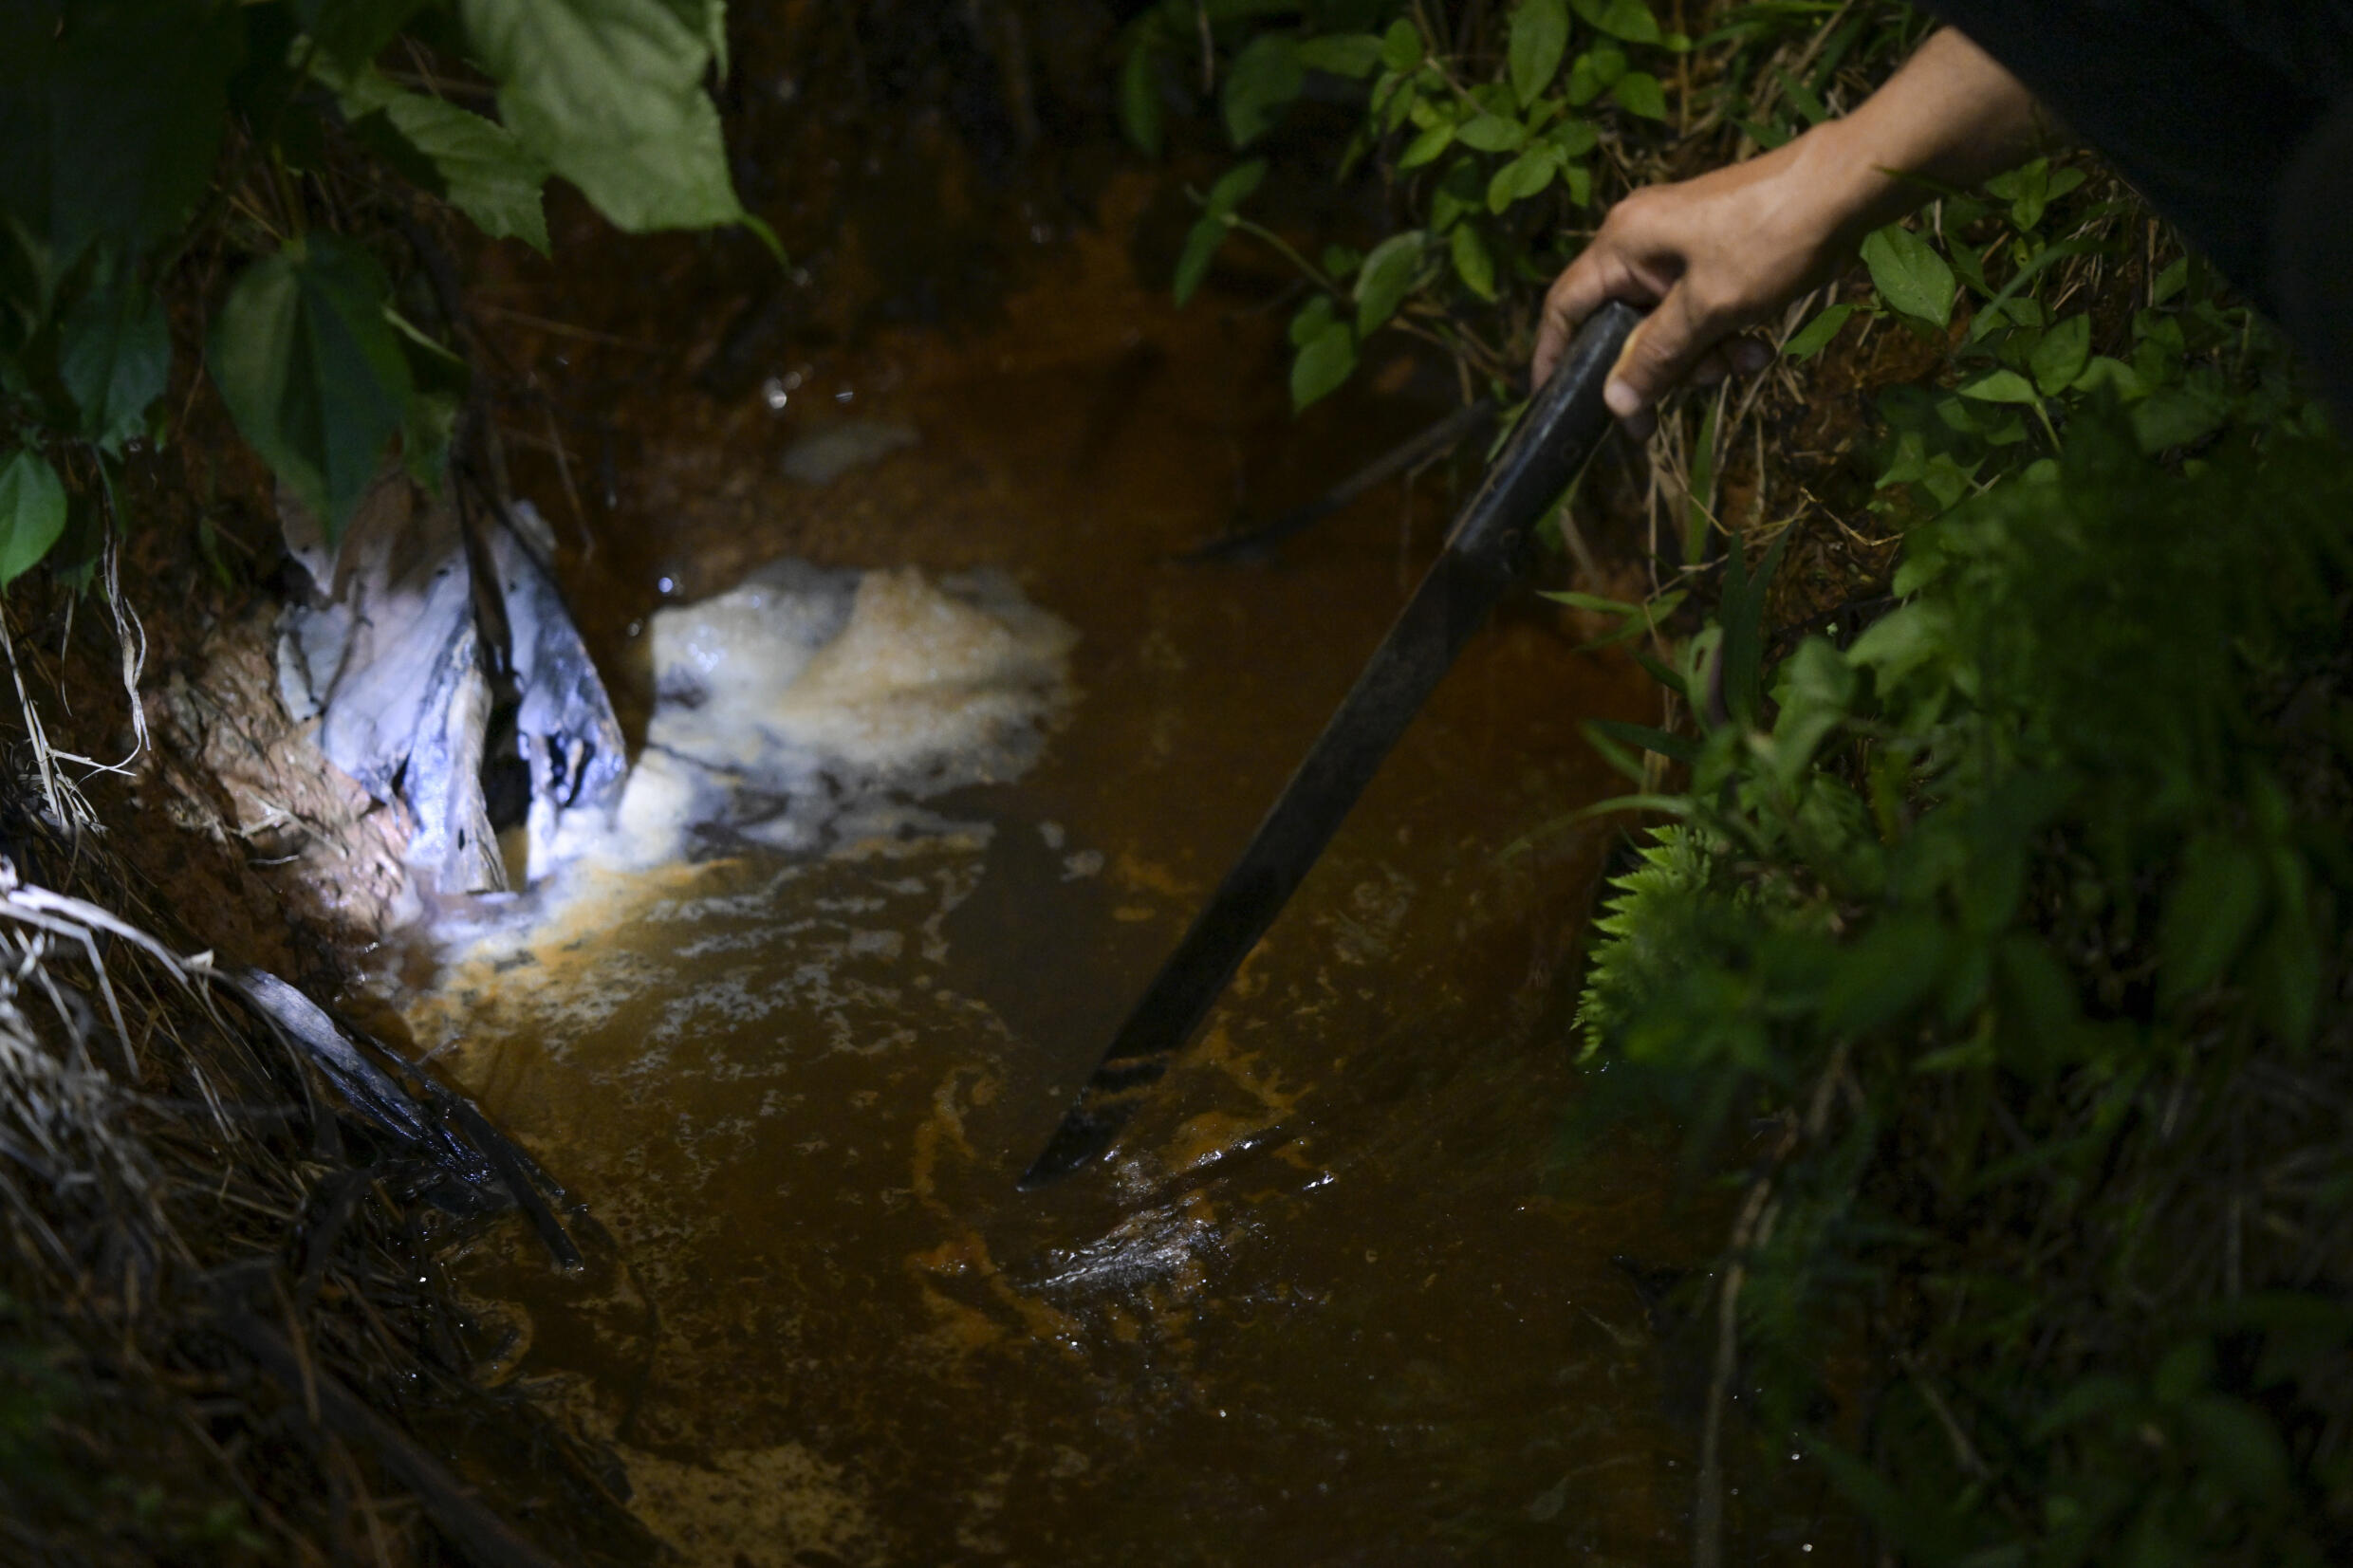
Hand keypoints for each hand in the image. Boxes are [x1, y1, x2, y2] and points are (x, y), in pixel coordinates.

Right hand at [1533, 139, 1857, 438]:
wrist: (1849, 184)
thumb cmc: (1771, 238)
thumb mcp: (1709, 308)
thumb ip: (1656, 356)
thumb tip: (1614, 403)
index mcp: (1623, 242)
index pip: (1565, 306)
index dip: (1553, 356)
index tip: (1553, 403)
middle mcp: (1641, 239)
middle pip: (1623, 325)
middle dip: (1657, 367)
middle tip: (1680, 405)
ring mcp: (1679, 243)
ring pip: (1667, 323)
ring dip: (1701, 354)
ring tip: (1745, 363)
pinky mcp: (1714, 249)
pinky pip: (1700, 306)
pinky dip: (1723, 331)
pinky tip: (1759, 347)